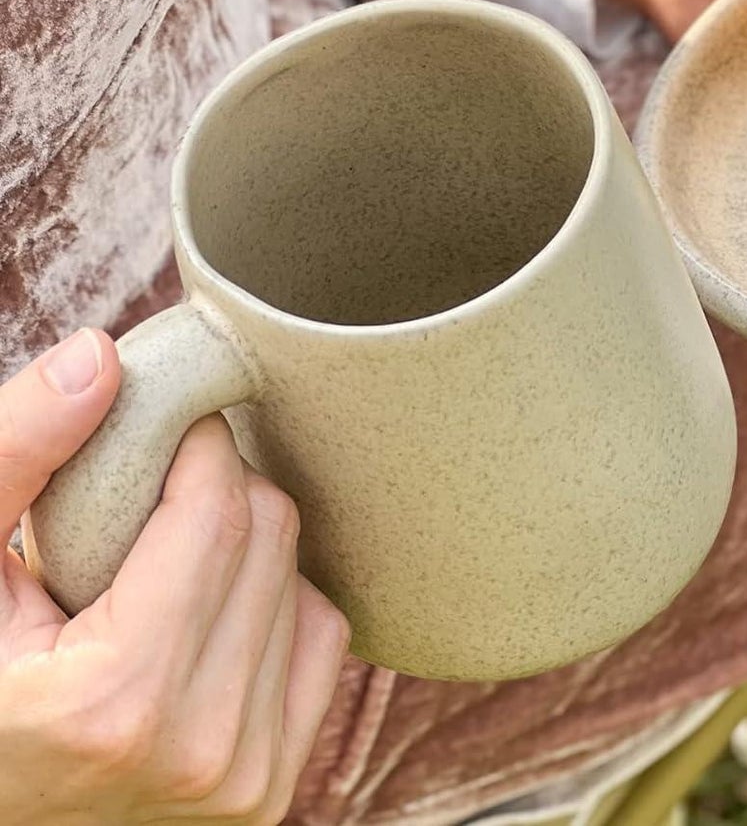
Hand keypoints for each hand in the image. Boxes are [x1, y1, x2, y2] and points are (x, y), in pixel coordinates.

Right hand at [1, 329, 350, 824]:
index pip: (219, 509)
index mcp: (114, 701)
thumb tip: (102, 357)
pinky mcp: (270, 792)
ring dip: (243, 552)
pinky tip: (201, 616)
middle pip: (269, 536)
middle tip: (147, 503)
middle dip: (215, 492)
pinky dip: (274, 606)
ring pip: (302, 582)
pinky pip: (323, 640)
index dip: (195, 443)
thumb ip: (16, 455)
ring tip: (158, 571)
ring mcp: (244, 784)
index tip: (163, 428)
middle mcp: (199, 752)